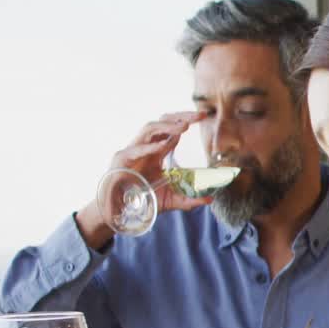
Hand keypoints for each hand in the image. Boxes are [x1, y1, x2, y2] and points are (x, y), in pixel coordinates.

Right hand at [76, 112, 211, 247]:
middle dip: (181, 116)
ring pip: (148, 128)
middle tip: (199, 115)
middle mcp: (145, 147)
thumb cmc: (143, 201)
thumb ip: (189, 199)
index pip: (173, 130)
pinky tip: (163, 145)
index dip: (187, 121)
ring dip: (167, 126)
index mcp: (157, 152)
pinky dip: (149, 146)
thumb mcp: (171, 200)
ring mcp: (133, 151)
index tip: (204, 117)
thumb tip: (209, 200)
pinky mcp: (121, 160)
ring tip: (184, 126)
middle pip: (162, 122)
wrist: (119, 211)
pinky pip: (135, 149)